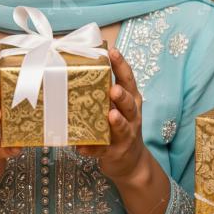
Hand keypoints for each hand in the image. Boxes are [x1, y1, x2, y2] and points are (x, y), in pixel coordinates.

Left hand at [76, 48, 147, 182]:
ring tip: (111, 115)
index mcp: (131, 101)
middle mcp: (132, 117)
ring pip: (123, 127)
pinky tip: (82, 147)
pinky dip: (93, 149)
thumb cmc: (120, 127)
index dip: (121, 65)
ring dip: (117, 121)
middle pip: (130, 104)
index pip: (128, 80)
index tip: (113, 51)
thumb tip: (81, 68)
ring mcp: (125, 136)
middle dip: (123, 96)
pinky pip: (103, 150)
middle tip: (114, 89)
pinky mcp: (115, 152)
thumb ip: (105, 91)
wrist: (131, 162)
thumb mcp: (118, 107)